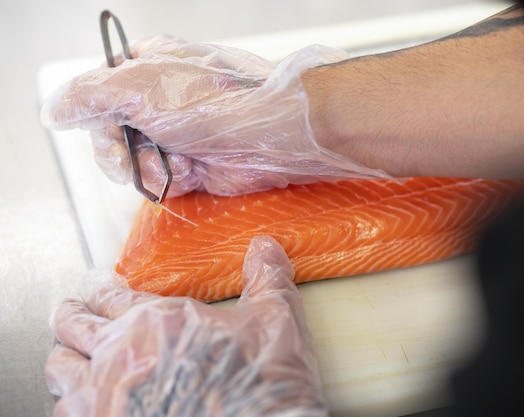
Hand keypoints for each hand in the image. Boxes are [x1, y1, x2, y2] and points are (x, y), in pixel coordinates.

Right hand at [40, 36, 390, 195]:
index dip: (97, 116)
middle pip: (114, 133)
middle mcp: (163, 101)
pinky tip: (190, 171)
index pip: (101, 92)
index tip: (103, 127)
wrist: (268, 136)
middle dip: (121, 151)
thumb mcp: (137, 85)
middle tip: (132, 156)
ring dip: (148, 168)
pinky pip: (162, 182)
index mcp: (149, 66)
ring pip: (135, 162)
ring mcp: (180, 135)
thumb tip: (56, 108)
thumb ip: (89, 94)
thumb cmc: (214, 101)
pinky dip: (170, 181)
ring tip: (173, 160)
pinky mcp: (196, 166)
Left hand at [46, 236, 327, 416]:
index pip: (109, 295)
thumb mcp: (275, 320)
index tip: (96, 286)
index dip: (98, 287)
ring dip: (65, 358)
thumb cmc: (263, 383)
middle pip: (71, 326)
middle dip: (70, 315)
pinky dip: (71, 402)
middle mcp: (121, 356)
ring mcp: (106, 398)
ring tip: (71, 356)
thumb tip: (265, 246)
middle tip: (71, 312)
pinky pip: (66, 412)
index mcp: (158, 322)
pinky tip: (82, 401)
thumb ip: (266, 279)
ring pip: (60, 369)